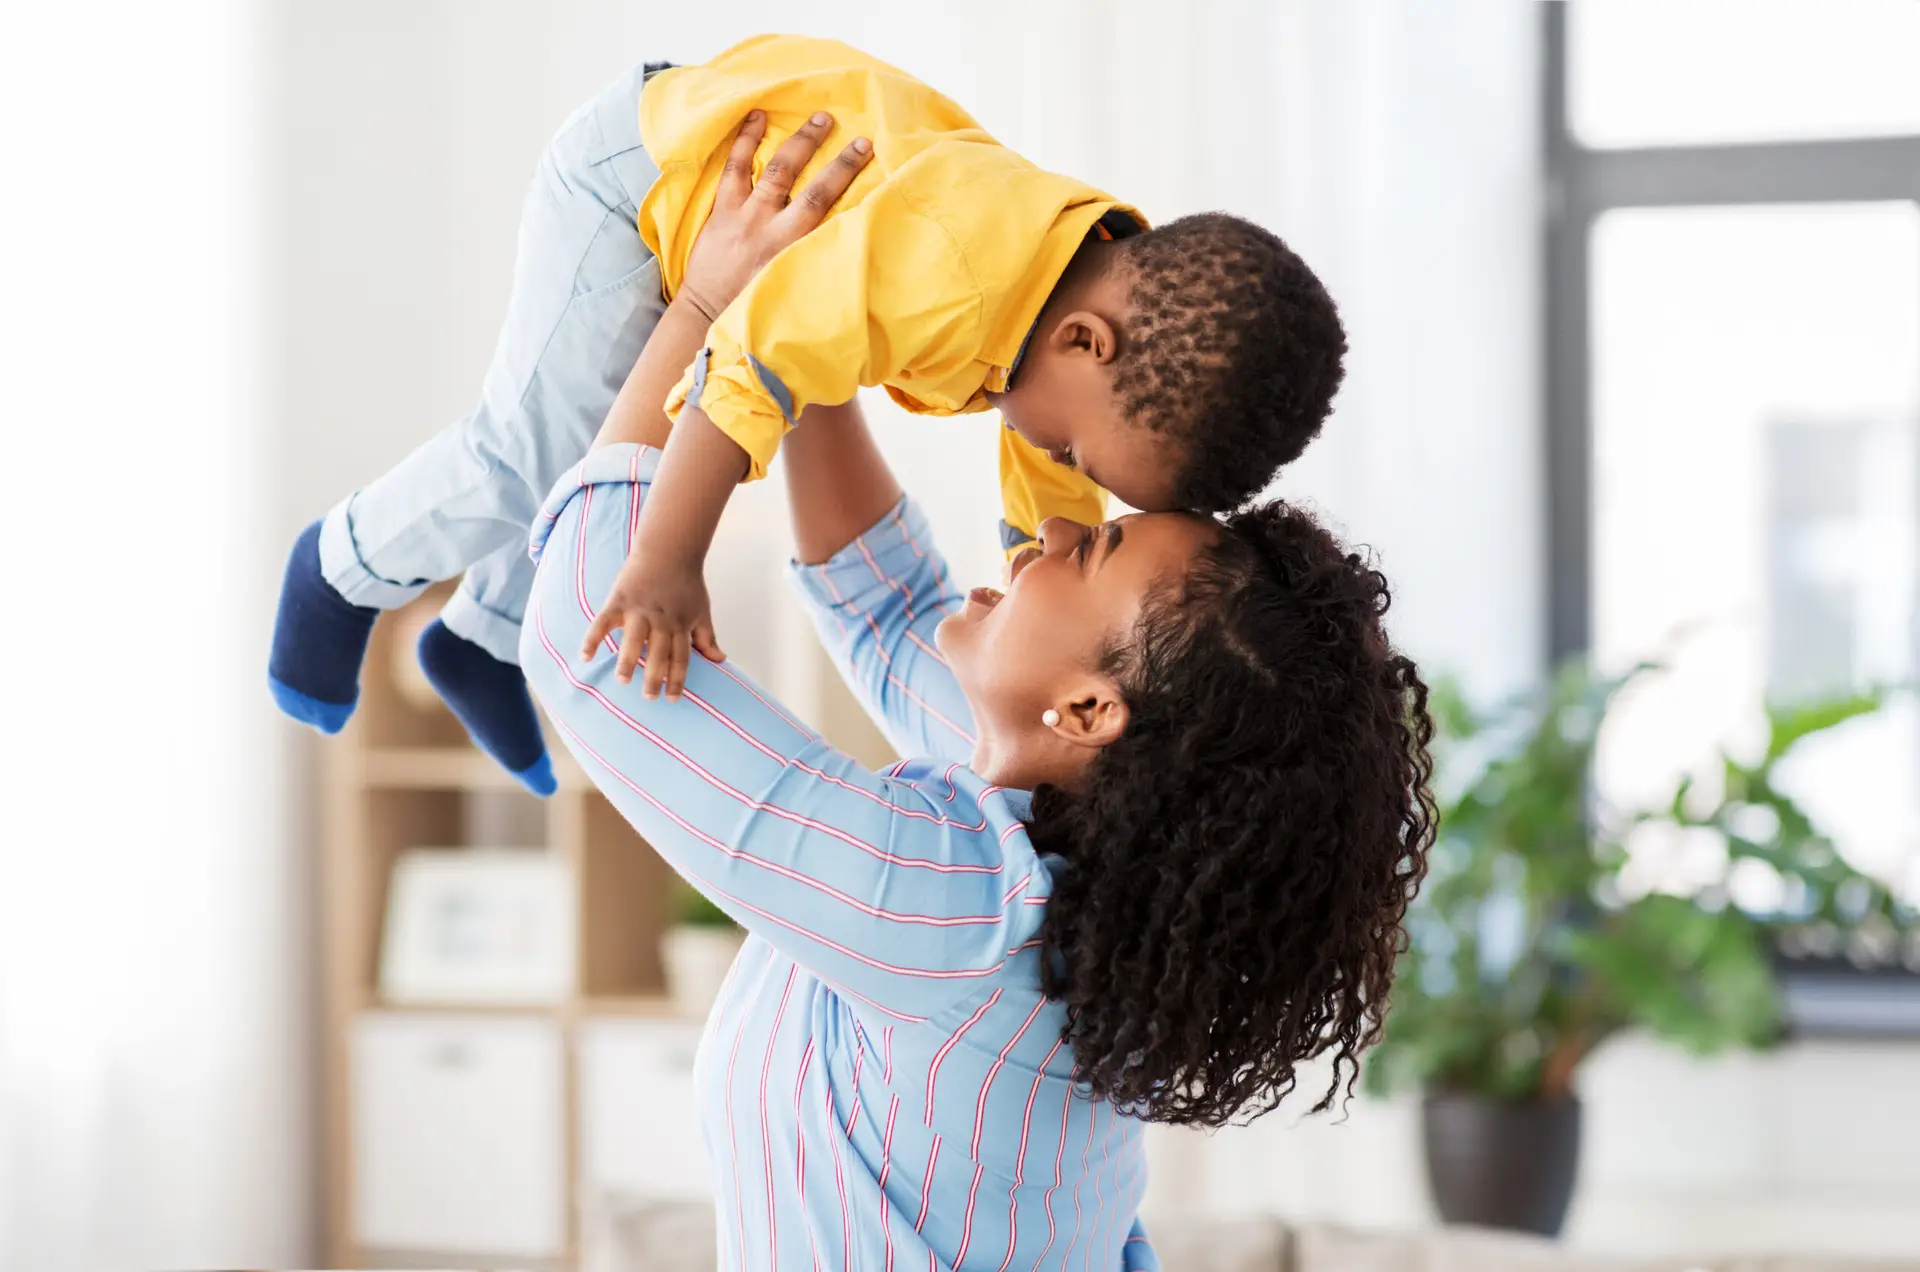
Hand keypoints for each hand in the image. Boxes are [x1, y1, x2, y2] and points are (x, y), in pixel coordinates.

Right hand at [580, 548, 724, 699]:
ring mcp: (639, 610)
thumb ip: (706, 637)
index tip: (672, 699)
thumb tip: (720, 660)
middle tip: (648, 697)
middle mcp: (661, 620)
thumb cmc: (687, 582)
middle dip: (654, 677)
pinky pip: (603, 622)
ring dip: (629, 662)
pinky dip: (593, 639)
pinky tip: (585, 657)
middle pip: (659, 653)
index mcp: (681, 625)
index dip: (677, 679)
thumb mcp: (702, 610)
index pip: (681, 658)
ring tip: (623, 681)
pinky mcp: (619, 600)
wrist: (669, 548)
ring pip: (634, 640)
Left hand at [678, 109, 873, 321]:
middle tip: (842, 126)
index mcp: (789, 248)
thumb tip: (843, 235)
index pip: (823, 204)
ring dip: (795, 141)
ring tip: (816, 118)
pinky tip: (756, 117)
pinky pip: (733, 168)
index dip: (845, 174)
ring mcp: (743, 215)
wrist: (706, 310)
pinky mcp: (721, 210)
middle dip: (827, 154)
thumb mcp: (789, 284)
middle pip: (804, 183)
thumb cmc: (752, 301)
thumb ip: (810, 257)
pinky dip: (744, 141)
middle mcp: (768, 227)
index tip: (866, 149)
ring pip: (772, 170)